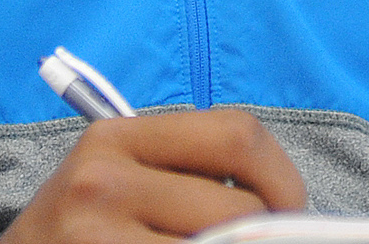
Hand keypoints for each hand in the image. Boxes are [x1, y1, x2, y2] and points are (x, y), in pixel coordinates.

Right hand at [2, 109, 308, 243]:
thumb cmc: (77, 236)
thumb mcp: (117, 185)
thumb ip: (186, 180)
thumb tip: (288, 211)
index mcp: (116, 136)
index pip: (236, 134)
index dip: (283, 177)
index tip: (291, 210)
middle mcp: (101, 179)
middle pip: (237, 208)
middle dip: (266, 237)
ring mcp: (95, 234)